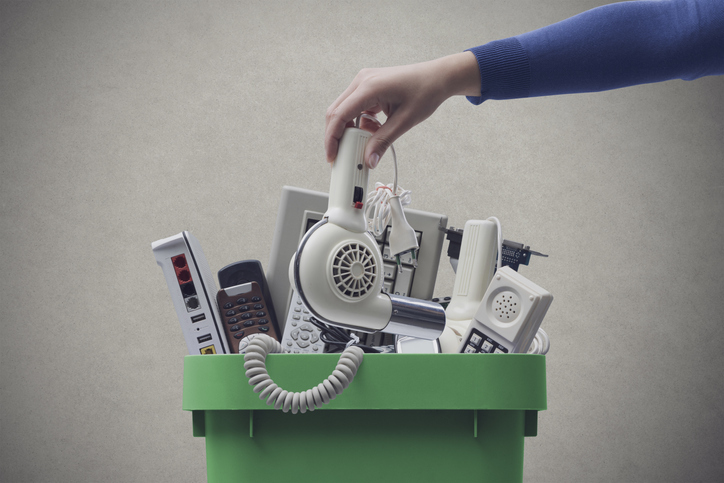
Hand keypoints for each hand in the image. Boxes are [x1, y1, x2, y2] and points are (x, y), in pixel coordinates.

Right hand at [325, 51, 480, 167]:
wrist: (437, 77)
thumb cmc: (425, 92)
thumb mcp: (404, 122)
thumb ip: (383, 141)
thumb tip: (369, 160)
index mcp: (369, 87)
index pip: (339, 115)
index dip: (332, 139)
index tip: (332, 156)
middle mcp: (362, 81)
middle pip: (336, 112)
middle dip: (337, 137)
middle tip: (341, 156)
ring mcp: (364, 82)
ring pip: (344, 110)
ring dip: (350, 130)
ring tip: (365, 142)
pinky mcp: (368, 86)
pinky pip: (355, 107)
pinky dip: (360, 122)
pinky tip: (374, 129)